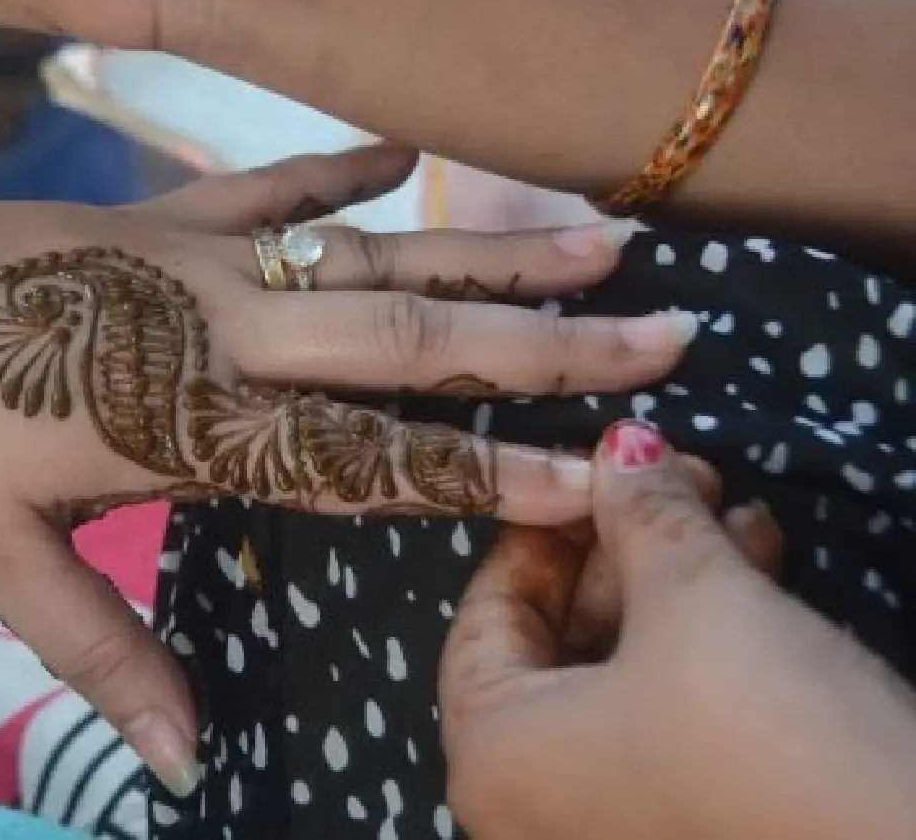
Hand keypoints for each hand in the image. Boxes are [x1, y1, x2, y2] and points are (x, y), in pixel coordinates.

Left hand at [0, 144, 694, 794]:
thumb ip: (102, 650)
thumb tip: (187, 763)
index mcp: (188, 420)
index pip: (364, 459)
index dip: (479, 474)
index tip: (592, 481)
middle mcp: (214, 327)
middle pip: (405, 338)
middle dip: (540, 344)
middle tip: (663, 335)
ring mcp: (187, 255)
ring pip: (365, 253)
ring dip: (483, 248)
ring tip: (597, 228)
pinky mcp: (147, 211)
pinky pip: (264, 186)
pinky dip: (338, 171)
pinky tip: (403, 152)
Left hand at [441, 419, 915, 839]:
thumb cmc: (766, 733)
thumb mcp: (698, 598)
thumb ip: (643, 513)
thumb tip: (620, 448)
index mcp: (489, 758)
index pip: (483, 616)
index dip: (544, 529)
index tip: (593, 467)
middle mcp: (525, 807)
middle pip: (556, 645)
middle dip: (627, 551)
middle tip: (684, 476)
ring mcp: (607, 828)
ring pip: (622, 678)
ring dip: (679, 588)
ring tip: (741, 514)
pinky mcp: (689, 829)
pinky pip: (667, 724)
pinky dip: (705, 652)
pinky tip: (765, 575)